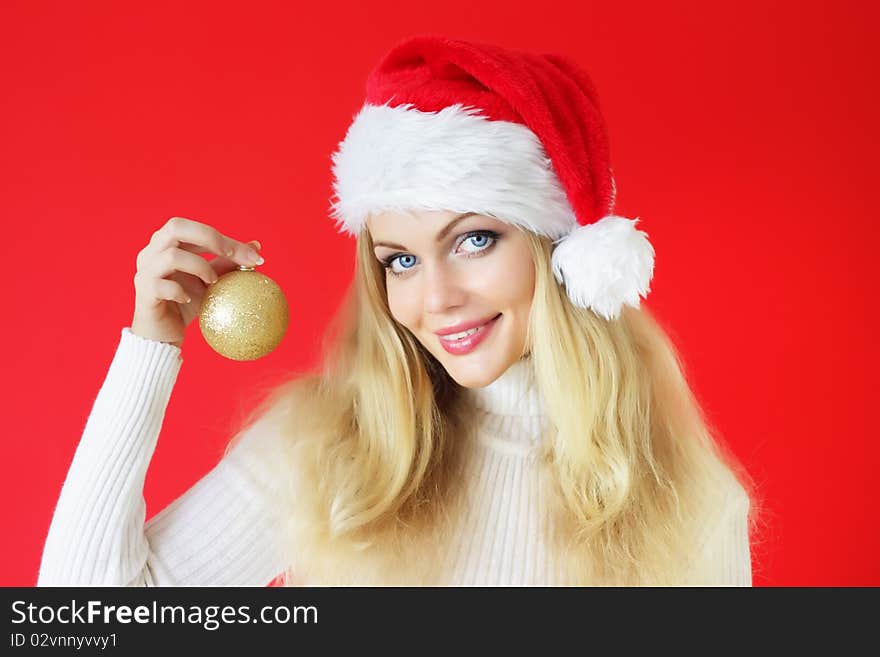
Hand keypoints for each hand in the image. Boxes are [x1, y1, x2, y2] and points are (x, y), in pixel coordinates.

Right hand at [130, 216, 263, 347]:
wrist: (163, 335)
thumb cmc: (185, 303)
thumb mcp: (211, 281)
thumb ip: (226, 263)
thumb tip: (255, 248)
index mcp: (167, 244)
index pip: (195, 229)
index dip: (224, 238)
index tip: (253, 254)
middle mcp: (151, 252)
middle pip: (176, 227)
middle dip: (210, 239)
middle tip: (231, 256)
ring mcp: (144, 272)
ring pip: (171, 256)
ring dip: (199, 266)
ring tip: (212, 282)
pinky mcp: (144, 293)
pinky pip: (160, 285)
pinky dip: (179, 291)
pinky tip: (188, 300)